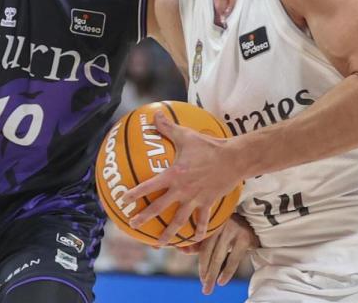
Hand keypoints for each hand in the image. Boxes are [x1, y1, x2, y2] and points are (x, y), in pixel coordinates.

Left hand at [123, 111, 245, 245]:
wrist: (234, 159)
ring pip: (179, 220)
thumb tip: (154, 114)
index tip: (124, 200)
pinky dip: (198, 231)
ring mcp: (195, 198)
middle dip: (144, 217)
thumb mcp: (186, 135)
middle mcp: (182, 189)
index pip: (150, 186)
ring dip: (168, 233)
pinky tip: (193, 240)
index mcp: (174, 174)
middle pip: (159, 207)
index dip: (135, 193)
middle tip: (132, 224)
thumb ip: (168, 127)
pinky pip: (202, 220)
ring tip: (158, 243)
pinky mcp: (207, 202)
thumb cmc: (209, 146)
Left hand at [198, 214, 257, 294]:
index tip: (201, 277)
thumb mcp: (218, 234)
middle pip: (207, 251)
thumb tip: (184, 251)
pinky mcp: (244, 236)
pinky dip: (226, 272)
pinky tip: (221, 281)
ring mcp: (232, 228)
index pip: (201, 244)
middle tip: (204, 289)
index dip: (200, 262)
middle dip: (204, 271)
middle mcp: (220, 223)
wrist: (257, 222)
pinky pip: (233, 259)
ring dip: (212, 274)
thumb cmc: (232, 229)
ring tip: (208, 288)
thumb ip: (201, 242)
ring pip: (218, 256)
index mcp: (211, 221)